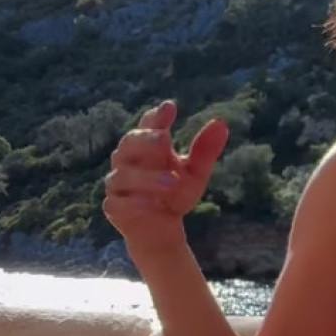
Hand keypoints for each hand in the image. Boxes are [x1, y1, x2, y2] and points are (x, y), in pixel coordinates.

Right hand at [103, 100, 229, 253]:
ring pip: (123, 175)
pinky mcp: (114, 207)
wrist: (162, 229)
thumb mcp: (196, 173)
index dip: (156, 116)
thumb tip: (221, 123)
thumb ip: (205, 151)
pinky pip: (118, 202)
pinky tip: (153, 204)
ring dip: (147, 178)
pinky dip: (135, 202)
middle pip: (129, 143)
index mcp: (148, 146)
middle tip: (164, 138)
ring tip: (172, 183)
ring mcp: (118, 183)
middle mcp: (128, 160)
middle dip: (145, 139)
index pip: (149, 125)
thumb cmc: (176, 193)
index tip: (169, 107)